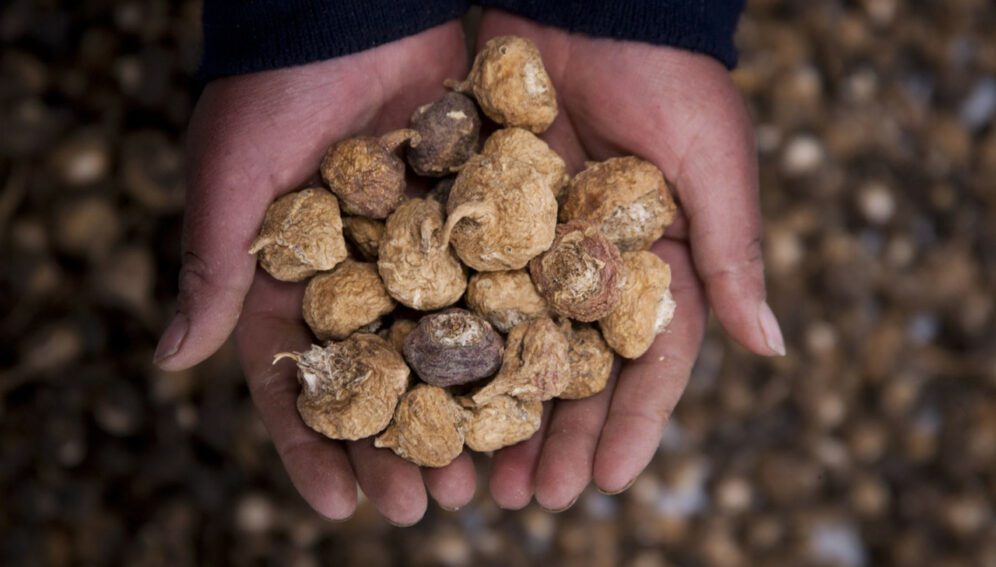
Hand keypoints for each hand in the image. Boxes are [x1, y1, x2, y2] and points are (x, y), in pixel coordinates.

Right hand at [154, 23, 476, 524]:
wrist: (348, 5)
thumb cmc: (275, 87)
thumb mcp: (232, 178)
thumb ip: (214, 268)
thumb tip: (170, 361)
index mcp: (292, 280)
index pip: (300, 380)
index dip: (315, 447)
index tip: (341, 507)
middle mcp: (359, 277)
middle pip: (381, 381)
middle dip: (401, 447)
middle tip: (430, 510)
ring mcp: (419, 253)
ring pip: (444, 350)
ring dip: (463, 415)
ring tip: (489, 477)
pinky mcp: (470, 220)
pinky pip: (494, 289)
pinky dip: (511, 341)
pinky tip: (534, 395)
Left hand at [477, 11, 784, 510]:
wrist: (589, 1)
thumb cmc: (667, 73)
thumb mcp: (710, 162)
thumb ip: (731, 253)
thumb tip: (773, 349)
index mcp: (659, 264)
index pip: (649, 361)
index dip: (630, 424)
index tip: (604, 483)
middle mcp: (596, 268)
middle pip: (574, 369)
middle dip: (556, 436)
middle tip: (529, 501)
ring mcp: (536, 248)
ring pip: (515, 345)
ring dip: (498, 410)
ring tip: (476, 476)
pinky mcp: (485, 219)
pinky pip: (465, 291)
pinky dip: (449, 342)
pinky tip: (426, 392)